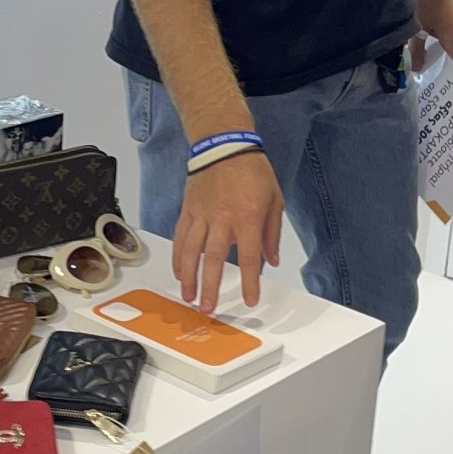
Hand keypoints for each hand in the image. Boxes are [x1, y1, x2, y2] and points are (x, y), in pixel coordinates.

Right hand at [174, 151, 284, 311]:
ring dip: (189, 277)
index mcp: (248, 217)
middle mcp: (222, 218)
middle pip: (214, 259)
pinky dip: (178, 257)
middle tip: (207, 308)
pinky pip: (180, 237)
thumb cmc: (252, 170)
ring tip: (188, 296)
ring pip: (191, 251)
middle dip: (210, 287)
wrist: (225, 144)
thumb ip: (271, 233)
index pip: (249, 257)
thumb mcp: (274, 200)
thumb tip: (272, 259)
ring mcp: (202, 214)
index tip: (249, 299)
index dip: (249, 282)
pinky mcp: (188, 209)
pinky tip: (178, 272)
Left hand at [412, 0, 452, 71]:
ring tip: (413, 53)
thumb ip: (417, 50)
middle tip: (413, 66)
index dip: (433, 71)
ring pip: (441, 44)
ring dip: (428, 48)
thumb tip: (418, 67)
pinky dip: (430, 38)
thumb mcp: (418, 28)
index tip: (420, 76)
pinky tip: (417, 37)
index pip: (446, 65)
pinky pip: (440, 34)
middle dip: (429, 61)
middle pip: (444, 55)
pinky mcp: (448, 17)